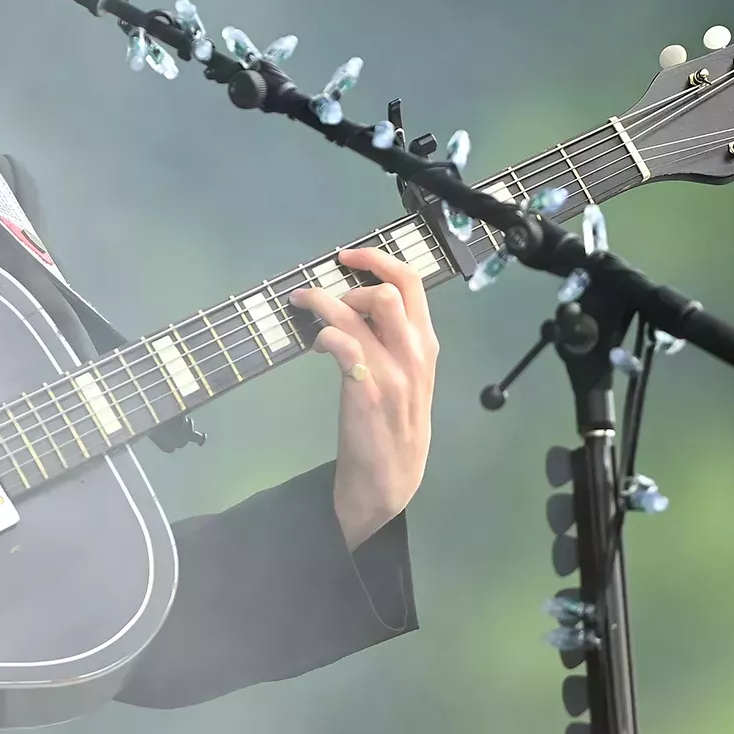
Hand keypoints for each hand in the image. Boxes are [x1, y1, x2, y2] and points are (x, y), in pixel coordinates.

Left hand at [291, 246, 439, 550]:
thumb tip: (360, 302)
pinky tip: (316, 348)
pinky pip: (343, 344)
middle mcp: (416, 353)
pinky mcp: (367, 392)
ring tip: (307, 310)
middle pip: (390, 289)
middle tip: (330, 298)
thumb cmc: (395, 422)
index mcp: (426, 344)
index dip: (377, 259)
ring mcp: (393, 373)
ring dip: (326, 302)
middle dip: (352, 283)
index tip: (347, 255)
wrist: (391, 478)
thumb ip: (393, 338)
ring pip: (361, 311)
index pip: (412, 282)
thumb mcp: (407, 375)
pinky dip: (324, 335)